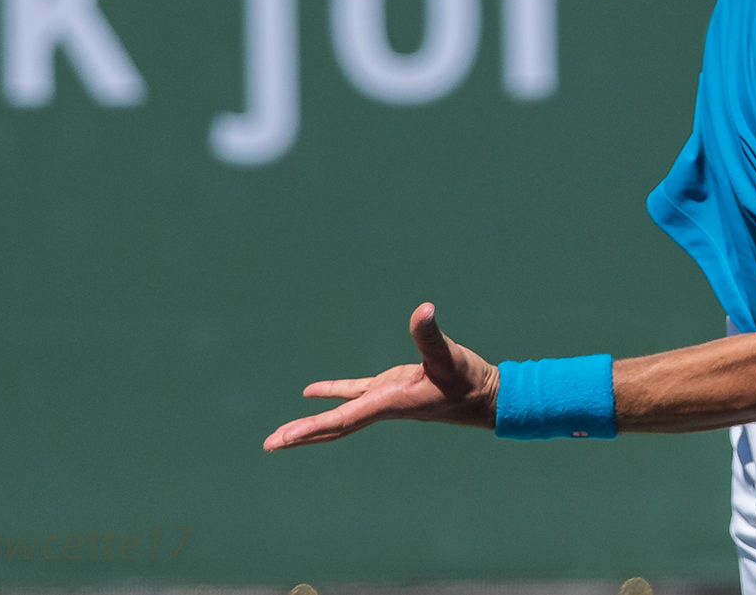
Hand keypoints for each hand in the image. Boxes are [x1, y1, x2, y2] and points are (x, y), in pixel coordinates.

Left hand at [262, 303, 498, 450]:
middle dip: (302, 435)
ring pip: (340, 415)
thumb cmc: (468, 380)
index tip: (285, 439)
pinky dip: (332, 393)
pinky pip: (353, 394)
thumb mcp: (449, 356)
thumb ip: (431, 335)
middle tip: (270, 445)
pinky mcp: (390, 389)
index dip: (312, 426)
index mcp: (390, 403)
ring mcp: (384, 399)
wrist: (485, 397)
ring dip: (311, 423)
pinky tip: (310, 393)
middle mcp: (381, 406)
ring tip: (282, 435)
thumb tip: (424, 310)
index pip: (343, 419)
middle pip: (334, 426)